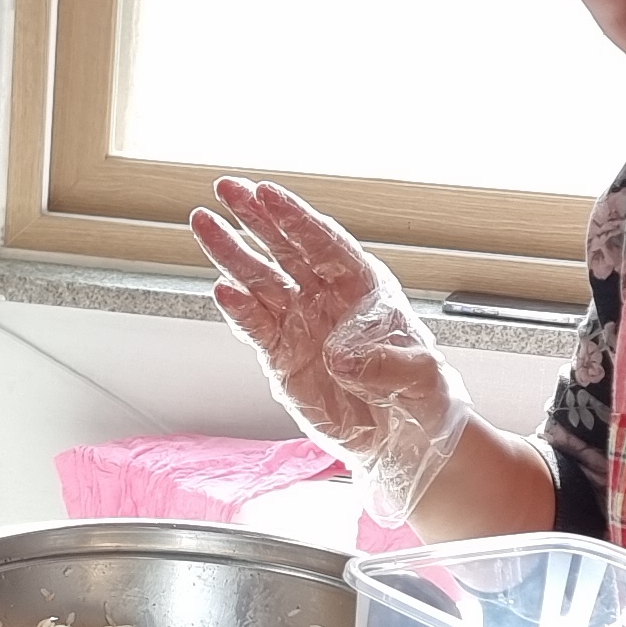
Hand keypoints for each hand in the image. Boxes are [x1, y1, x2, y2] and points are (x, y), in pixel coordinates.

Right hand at [192, 177, 470, 523]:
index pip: (324, 243)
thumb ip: (388, 364)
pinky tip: (221, 289)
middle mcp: (326, 298)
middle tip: (226, 187)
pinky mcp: (282, 357)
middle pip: (285, 248)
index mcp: (363, 288)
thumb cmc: (421, 397)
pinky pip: (255, 327)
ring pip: (260, 280)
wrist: (403, 439)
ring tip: (203, 224)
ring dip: (232, 253)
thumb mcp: (421, 379)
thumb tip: (343, 357)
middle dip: (255, 217)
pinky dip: (237, 310)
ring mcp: (300, 325)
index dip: (294, 217)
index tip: (266, 193)